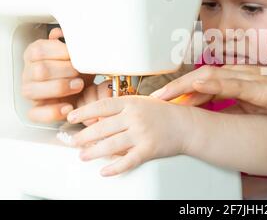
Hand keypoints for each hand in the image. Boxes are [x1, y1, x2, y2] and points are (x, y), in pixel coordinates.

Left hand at [67, 96, 191, 175]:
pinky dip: (114, 168)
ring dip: (93, 152)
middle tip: (74, 142)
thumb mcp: (143, 103)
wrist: (186, 125)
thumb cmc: (164, 114)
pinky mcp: (149, 149)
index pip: (102, 106)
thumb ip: (123, 108)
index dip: (84, 111)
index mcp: (132, 102)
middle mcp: (135, 117)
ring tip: (83, 156)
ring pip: (111, 145)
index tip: (71, 117)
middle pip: (103, 127)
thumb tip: (98, 118)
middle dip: (84, 136)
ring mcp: (142, 133)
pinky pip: (128, 161)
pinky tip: (105, 171)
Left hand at [151, 65, 266, 117]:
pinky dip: (214, 84)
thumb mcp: (257, 105)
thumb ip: (236, 107)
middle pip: (201, 77)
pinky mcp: (263, 87)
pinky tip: (199, 85)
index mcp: (238, 79)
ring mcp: (251, 79)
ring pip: (212, 77)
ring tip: (166, 95)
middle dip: (175, 88)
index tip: (163, 101)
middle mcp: (241, 75)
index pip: (203, 84)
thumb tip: (215, 117)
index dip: (181, 92)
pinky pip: (235, 84)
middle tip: (154, 99)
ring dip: (186, 85)